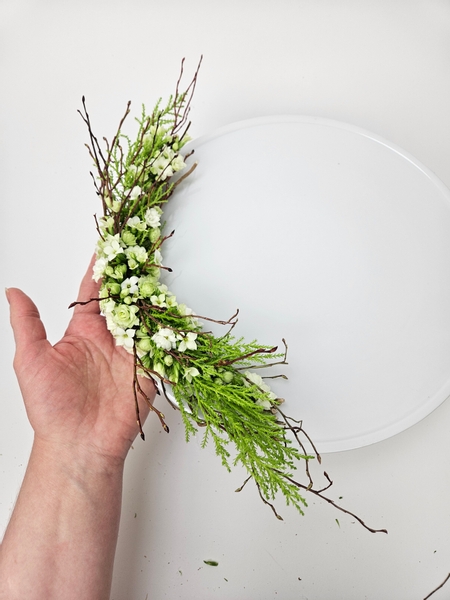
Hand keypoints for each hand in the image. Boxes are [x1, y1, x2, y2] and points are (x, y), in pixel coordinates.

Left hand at [7, 256, 154, 463]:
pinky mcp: (149, 369)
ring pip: (145, 316)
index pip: (93, 294)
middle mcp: (109, 339)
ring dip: (150, 295)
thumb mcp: (31, 359)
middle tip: (139, 250)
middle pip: (124, 299)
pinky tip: (171, 308)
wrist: (78, 443)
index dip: (99, 270)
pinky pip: (161, 344)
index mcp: (83, 332)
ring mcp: (131, 353)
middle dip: (131, 275)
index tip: (106, 247)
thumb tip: (13, 291)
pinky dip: (168, 327)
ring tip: (155, 271)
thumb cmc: (50, 406)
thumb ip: (27, 323)